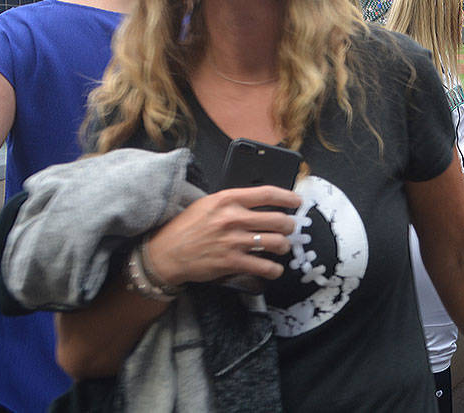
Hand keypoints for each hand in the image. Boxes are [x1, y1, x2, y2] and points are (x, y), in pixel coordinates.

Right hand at [144, 185, 298, 286]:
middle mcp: (233, 218)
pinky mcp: (232, 262)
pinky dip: (274, 269)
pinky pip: (264, 267)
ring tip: (282, 247)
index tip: (298, 201)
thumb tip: (261, 202)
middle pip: (278, 219)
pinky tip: (273, 269)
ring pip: (276, 242)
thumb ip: (234, 202)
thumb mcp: (209, 204)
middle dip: (290, 225)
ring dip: (284, 246)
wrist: (165, 253)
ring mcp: (234, 241)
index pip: (267, 194)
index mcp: (228, 199)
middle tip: (290, 228)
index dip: (288, 197)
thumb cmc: (187, 227)